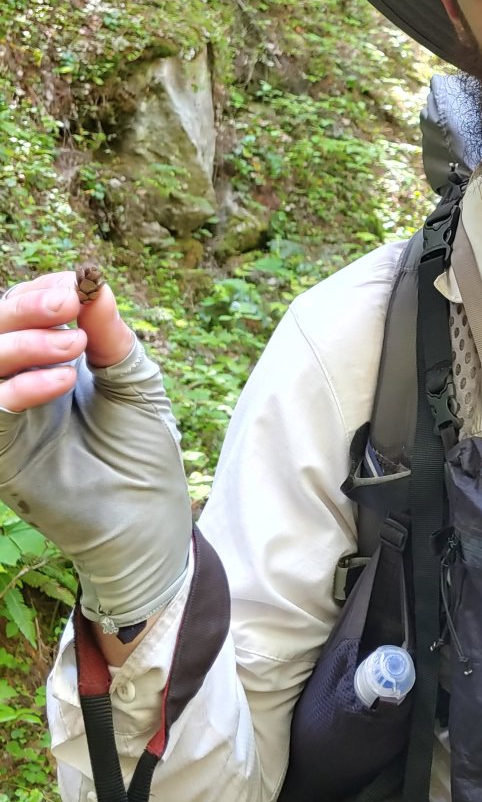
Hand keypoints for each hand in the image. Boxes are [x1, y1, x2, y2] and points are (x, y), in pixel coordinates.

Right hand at [0, 270, 192, 634]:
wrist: (147, 518)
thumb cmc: (143, 450)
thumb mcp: (135, 382)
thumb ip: (111, 335)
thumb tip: (91, 284)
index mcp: (48, 361)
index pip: (24, 311)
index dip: (42, 291)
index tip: (75, 284)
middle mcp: (20, 384)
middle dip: (24, 307)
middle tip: (65, 302)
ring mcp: (9, 420)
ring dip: (22, 342)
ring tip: (74, 345)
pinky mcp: (4, 454)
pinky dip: (21, 387)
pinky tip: (61, 380)